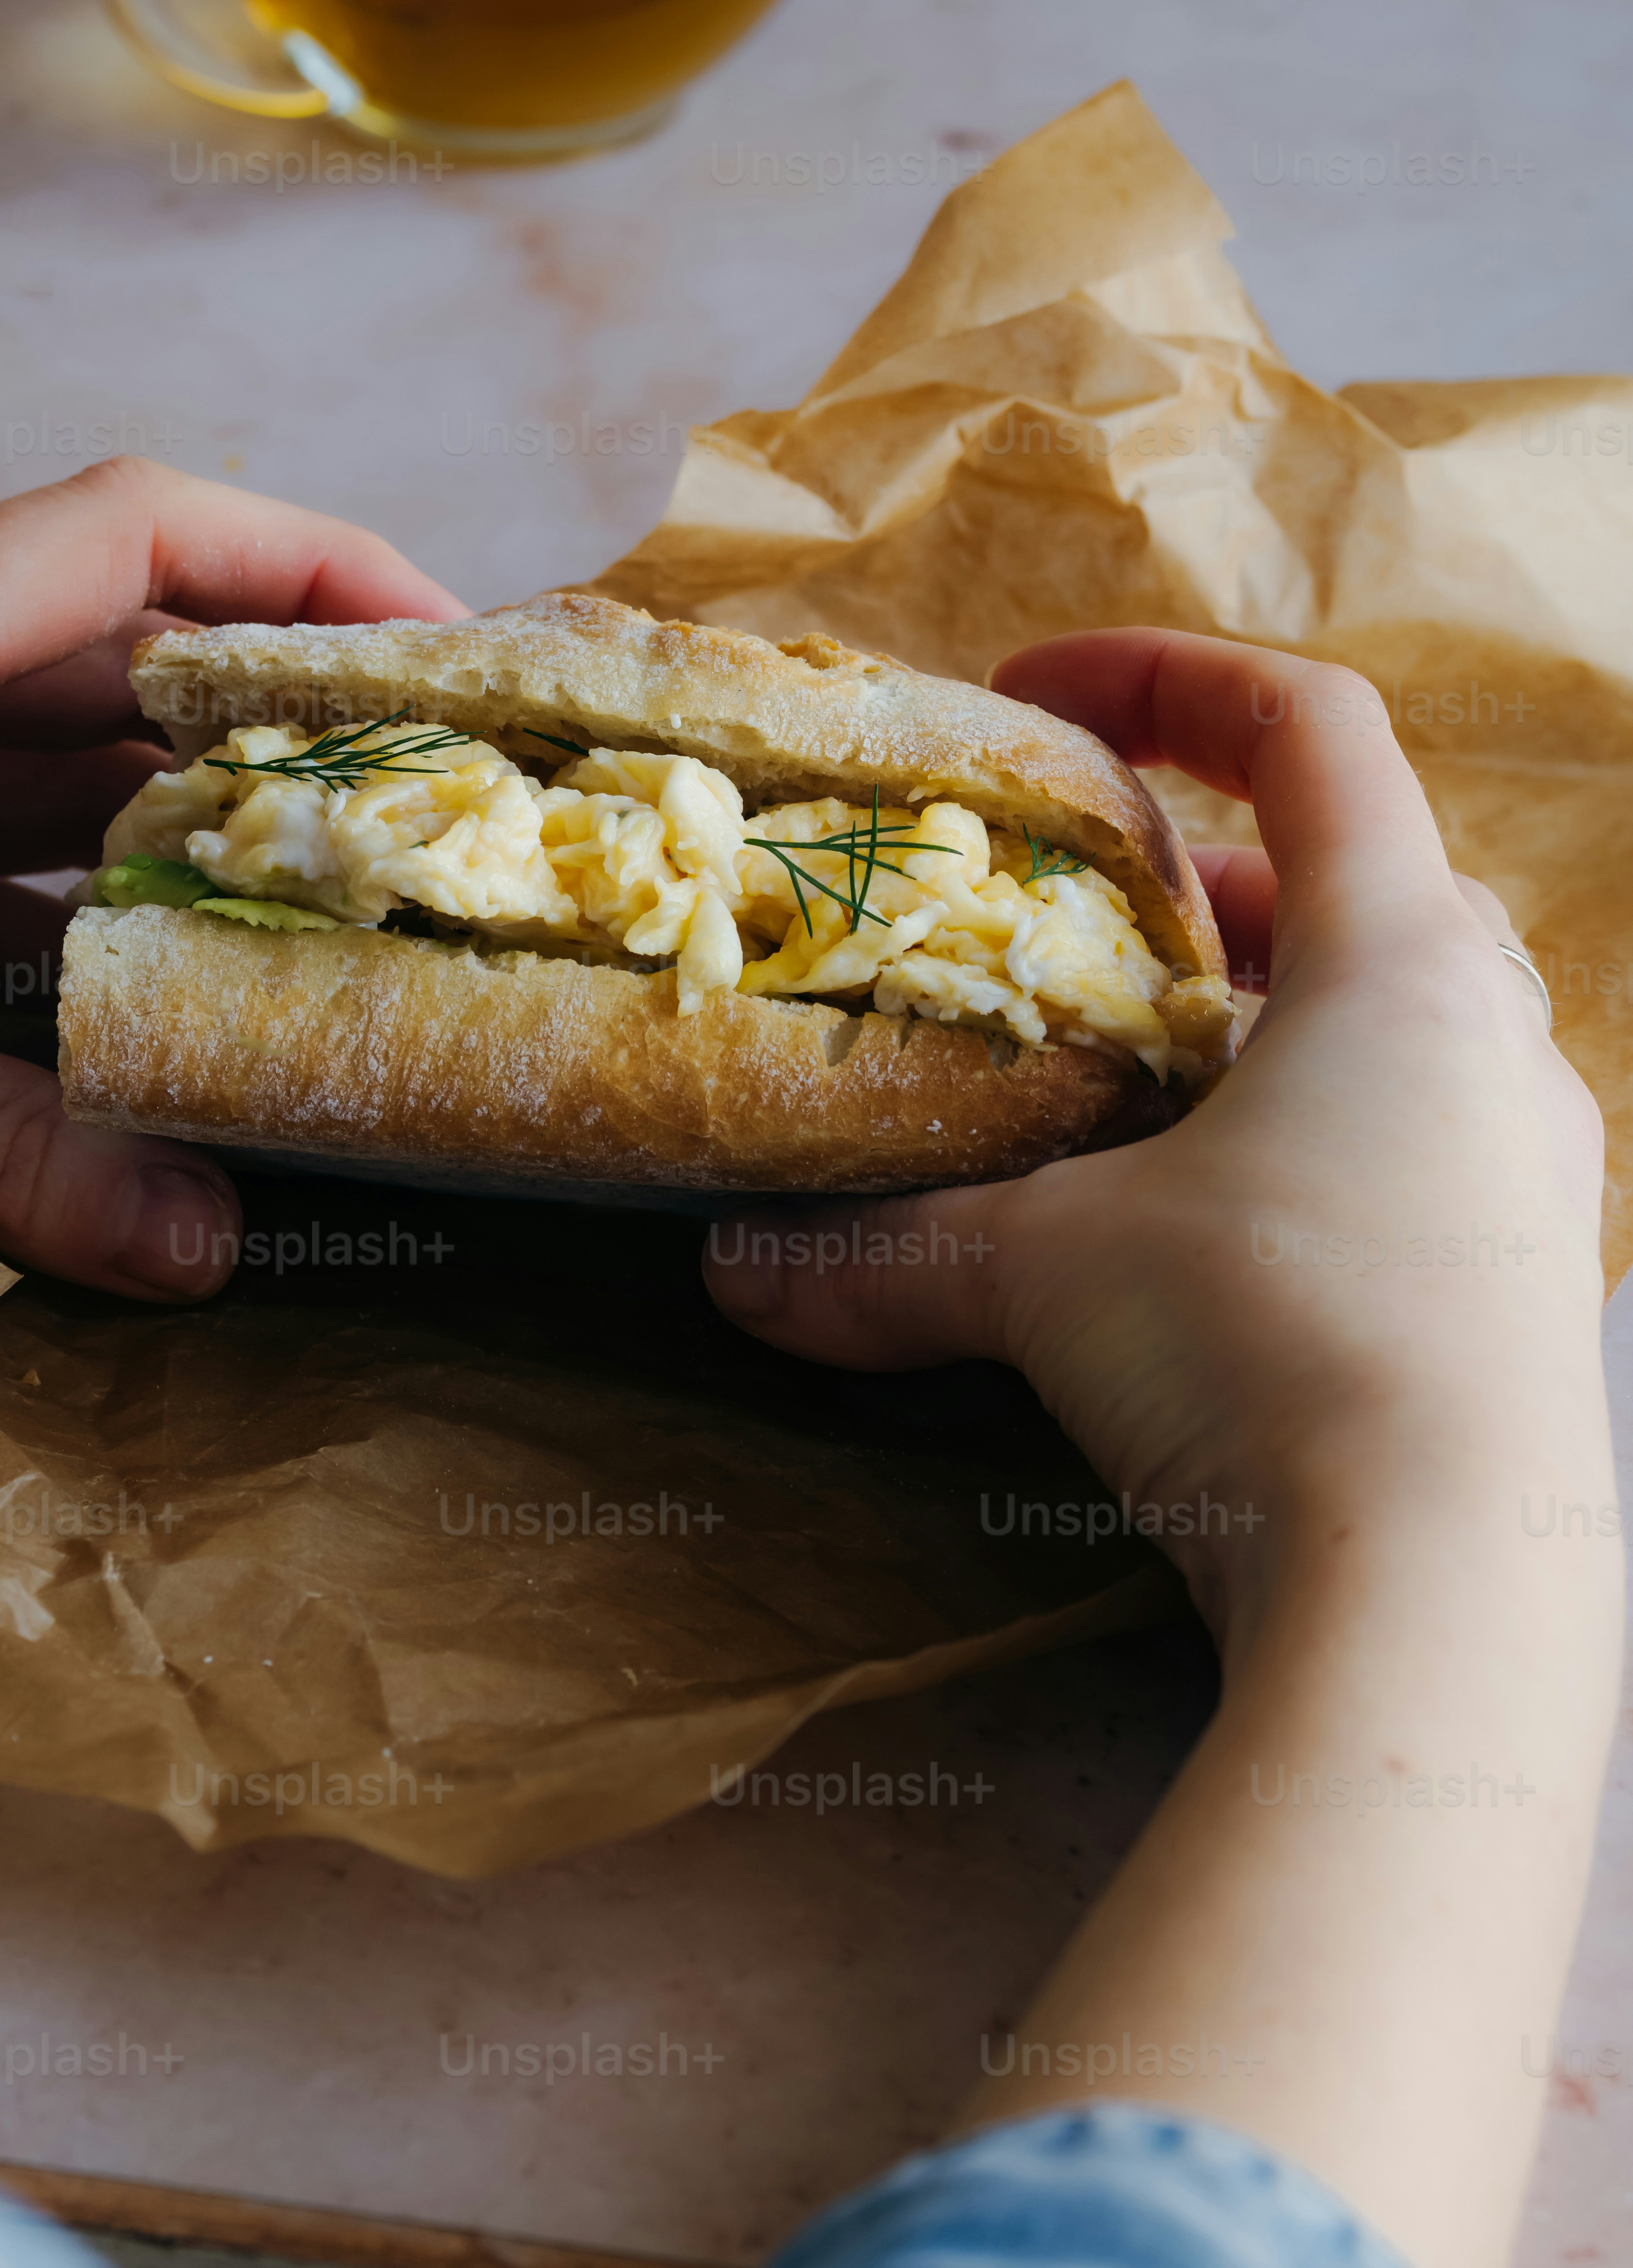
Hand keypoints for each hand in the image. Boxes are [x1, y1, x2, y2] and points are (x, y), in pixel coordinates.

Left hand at [0, 459, 465, 1297]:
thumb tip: (201, 1244)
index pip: (126, 537)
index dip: (302, 563)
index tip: (445, 642)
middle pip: (99, 656)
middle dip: (267, 721)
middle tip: (422, 811)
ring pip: (29, 781)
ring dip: (164, 839)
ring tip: (320, 916)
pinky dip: (52, 939)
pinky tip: (140, 1014)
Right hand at [704, 629, 1610, 1652]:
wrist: (1447, 1587)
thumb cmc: (1274, 1348)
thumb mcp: (1047, 1272)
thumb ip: (890, 1250)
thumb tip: (741, 1270)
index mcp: (1405, 958)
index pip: (1311, 728)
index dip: (1172, 680)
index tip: (1043, 697)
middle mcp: (1493, 1041)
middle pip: (1356, 882)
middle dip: (1201, 887)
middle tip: (1079, 925)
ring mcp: (1526, 1172)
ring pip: (1390, 1030)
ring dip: (1254, 1031)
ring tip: (1126, 1087)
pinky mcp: (1519, 1292)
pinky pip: (1410, 1156)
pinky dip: (1301, 1151)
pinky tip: (1201, 1233)